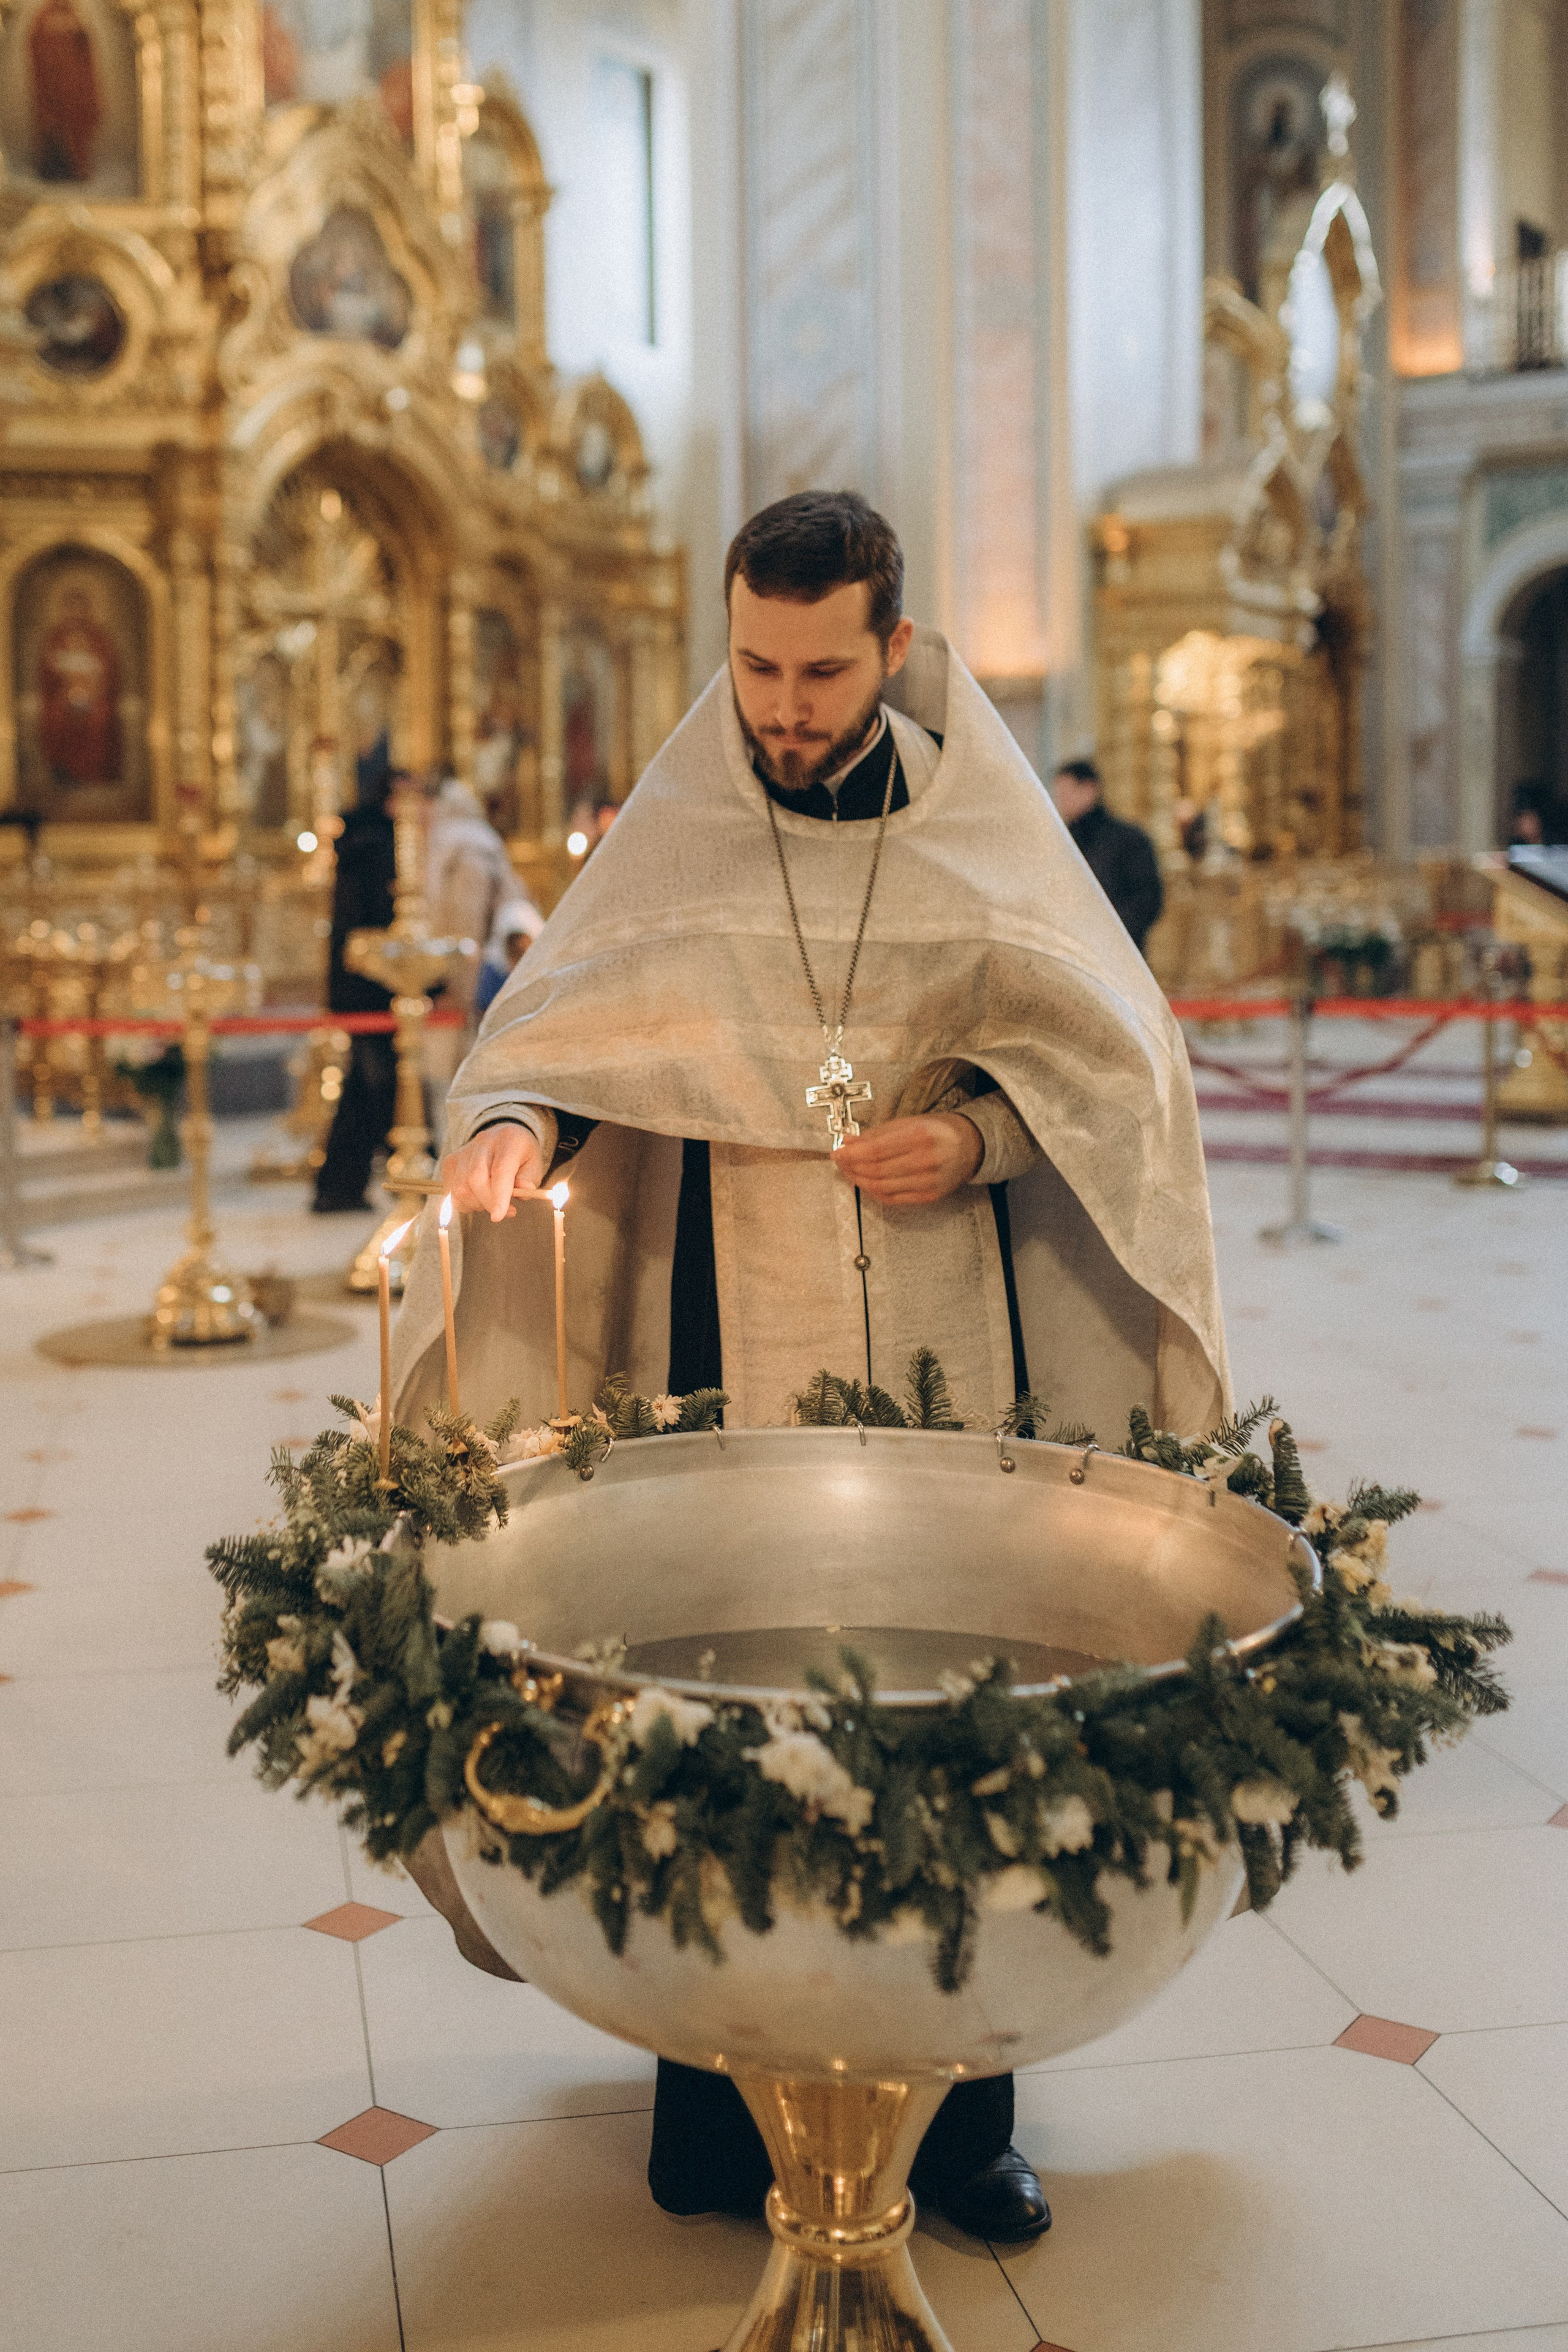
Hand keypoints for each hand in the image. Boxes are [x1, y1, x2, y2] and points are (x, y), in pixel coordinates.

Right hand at [441, 1124, 543, 1220]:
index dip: (498, 1195)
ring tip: (493, 1201)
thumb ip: (529, 1179)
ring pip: (461, 1188)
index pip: (500, 1169)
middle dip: (488, 1203)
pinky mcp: (450, 1162)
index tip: (498, 1216)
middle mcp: (483, 1141)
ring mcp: (463, 1151)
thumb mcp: (534, 1166)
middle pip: (476, 1178)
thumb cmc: (521, 1157)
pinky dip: (466, 1203)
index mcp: (509, 1139)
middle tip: (505, 1212)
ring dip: (478, 1204)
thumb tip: (523, 1191)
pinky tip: (479, 1197)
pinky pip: (452, 1193)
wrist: (503, 1140)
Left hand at [832, 1112, 981, 1205]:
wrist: (969, 1146)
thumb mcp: (908, 1122)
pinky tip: (866, 1182)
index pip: (877, 1149)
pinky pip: (893, 1199)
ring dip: (859, 1180)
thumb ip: (877, 1133)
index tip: (837, 1152)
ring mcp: (929, 1181)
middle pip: (877, 1170)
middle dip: (852, 1167)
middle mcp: (927, 1160)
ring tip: (849, 1171)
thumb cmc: (937, 1131)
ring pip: (882, 1187)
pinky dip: (874, 1192)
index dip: (852, 1153)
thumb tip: (848, 1142)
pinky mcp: (929, 1196)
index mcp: (921, 1135)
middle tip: (840, 1161)